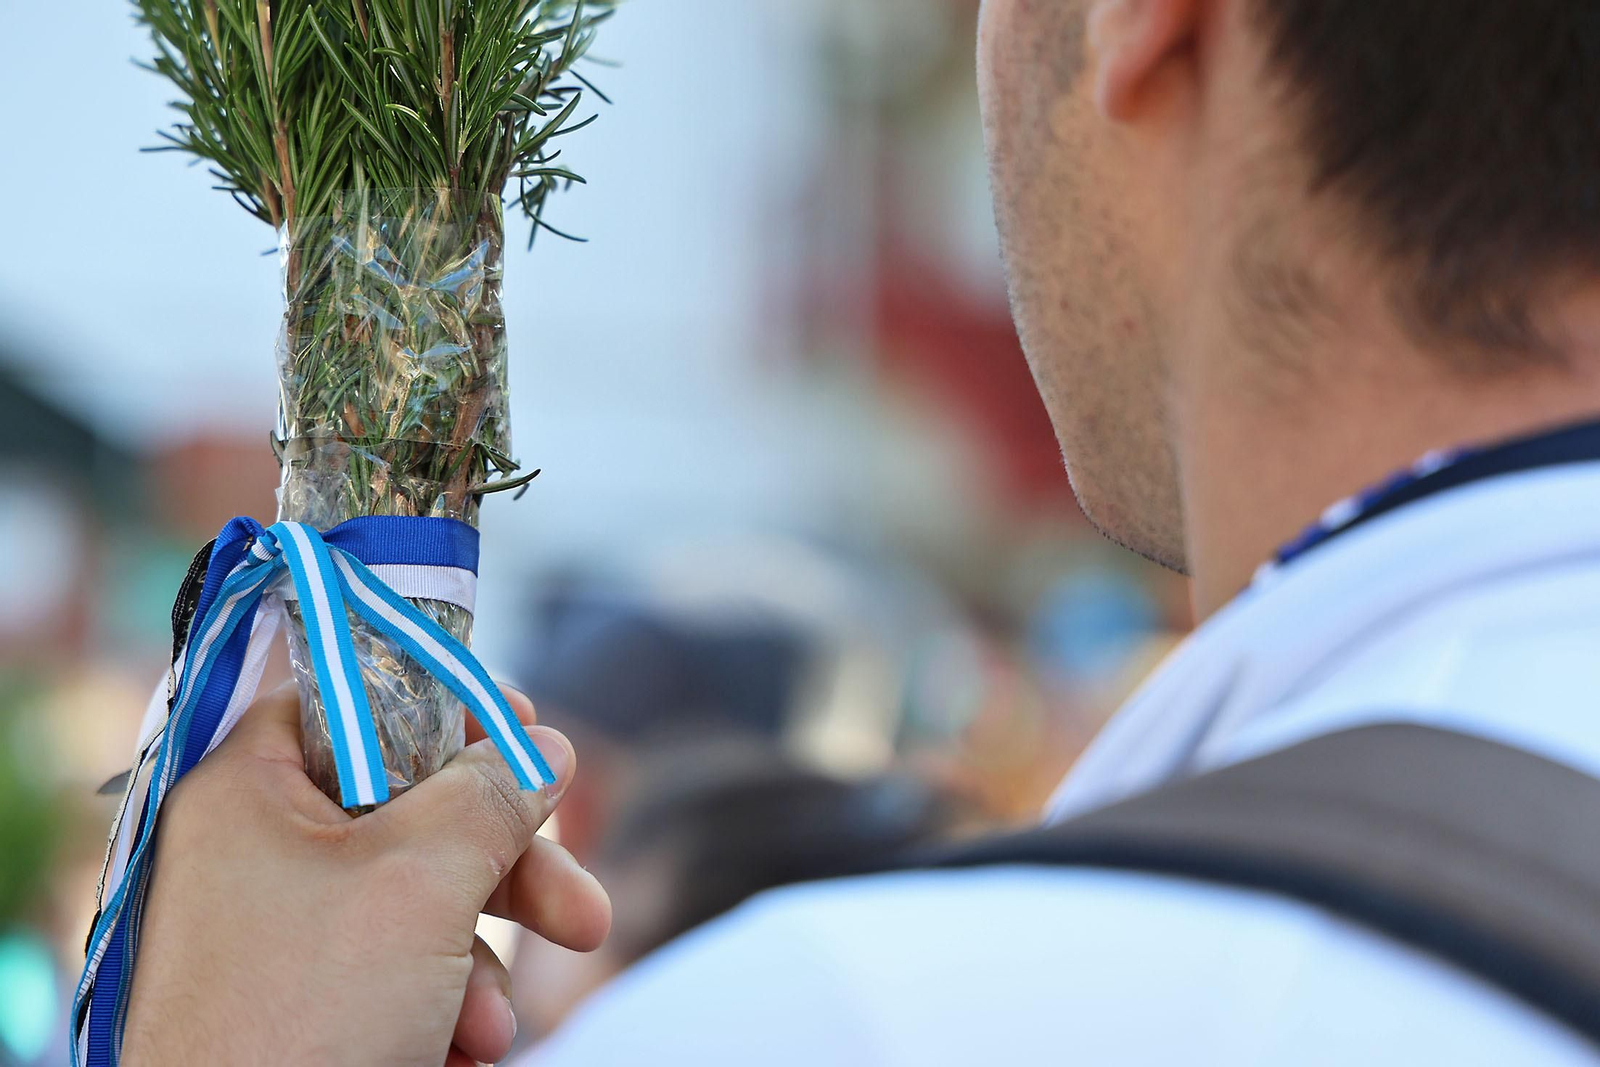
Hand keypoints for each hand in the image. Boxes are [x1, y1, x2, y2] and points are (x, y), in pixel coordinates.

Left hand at [121, 683, 610, 1066]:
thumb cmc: (305, 1016)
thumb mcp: (421, 881)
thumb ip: (492, 795)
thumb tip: (543, 748)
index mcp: (252, 789)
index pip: (353, 700)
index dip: (444, 704)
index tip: (525, 726)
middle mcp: (258, 850)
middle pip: (414, 808)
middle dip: (509, 866)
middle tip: (579, 909)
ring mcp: (279, 930)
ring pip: (420, 897)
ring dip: (482, 957)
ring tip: (493, 1028)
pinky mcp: (304, 999)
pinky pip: (396, 966)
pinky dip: (443, 1001)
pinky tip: (462, 1051)